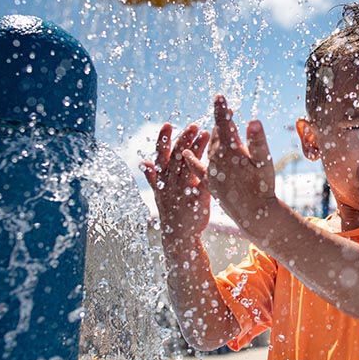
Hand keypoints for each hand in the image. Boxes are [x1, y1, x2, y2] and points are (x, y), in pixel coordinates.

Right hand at [142, 123, 210, 238]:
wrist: (179, 235)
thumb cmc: (172, 210)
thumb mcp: (159, 194)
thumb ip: (154, 177)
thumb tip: (143, 162)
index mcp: (161, 180)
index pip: (161, 155)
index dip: (163, 139)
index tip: (168, 124)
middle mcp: (169, 184)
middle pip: (175, 158)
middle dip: (184, 139)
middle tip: (194, 125)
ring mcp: (182, 192)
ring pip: (188, 166)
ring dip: (196, 149)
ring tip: (207, 134)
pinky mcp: (196, 200)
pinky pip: (201, 182)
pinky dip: (206, 171)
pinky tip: (214, 159)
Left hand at [183, 95, 275, 233]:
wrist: (255, 214)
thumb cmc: (263, 186)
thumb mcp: (265, 162)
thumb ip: (258, 140)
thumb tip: (253, 121)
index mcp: (231, 150)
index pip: (225, 123)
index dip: (222, 109)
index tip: (219, 96)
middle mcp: (217, 159)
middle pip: (217, 135)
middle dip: (222, 122)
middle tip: (226, 111)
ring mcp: (212, 171)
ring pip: (209, 149)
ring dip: (212, 137)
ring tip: (217, 128)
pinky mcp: (210, 183)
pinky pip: (197, 168)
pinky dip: (192, 159)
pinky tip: (186, 154)